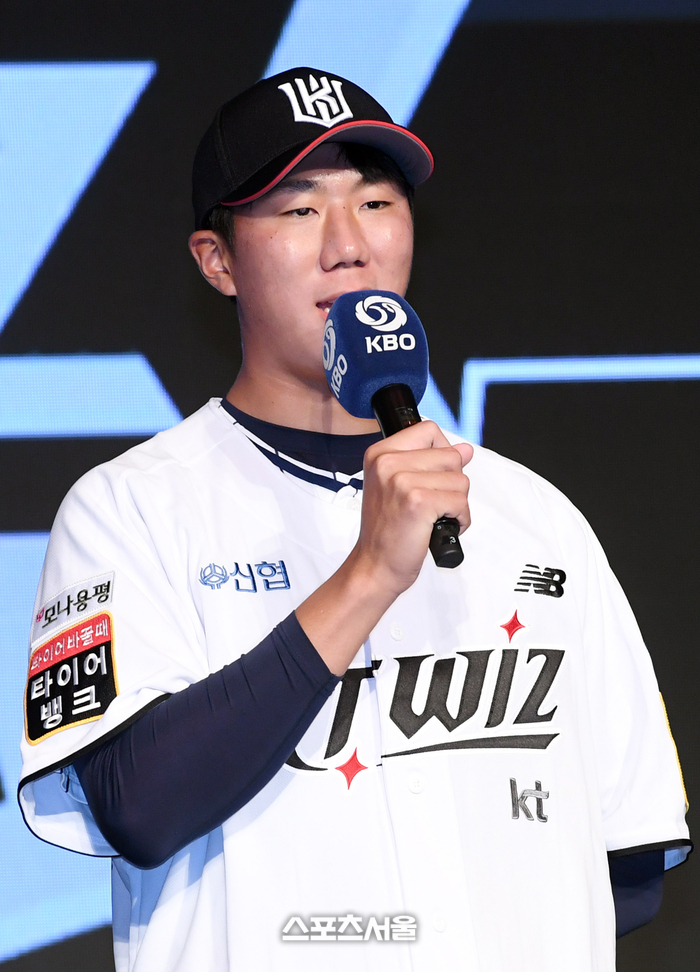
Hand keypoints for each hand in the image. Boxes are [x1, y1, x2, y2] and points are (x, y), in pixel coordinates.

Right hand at [296, 422, 471, 675]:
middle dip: (451, 483)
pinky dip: (459, 519)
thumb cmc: (388, 530)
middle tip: (430, 505)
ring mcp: (401, 480)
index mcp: (380, 453)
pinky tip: (439, 528)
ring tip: (433, 518)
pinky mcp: (418, 501)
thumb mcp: (400, 486)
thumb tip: (465, 449)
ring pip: (460, 479)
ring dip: (456, 504)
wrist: (375, 566)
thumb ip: (430, 463)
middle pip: (450, 455)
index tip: (431, 478)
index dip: (442, 453)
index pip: (429, 430)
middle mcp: (387, 462)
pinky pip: (461, 501)